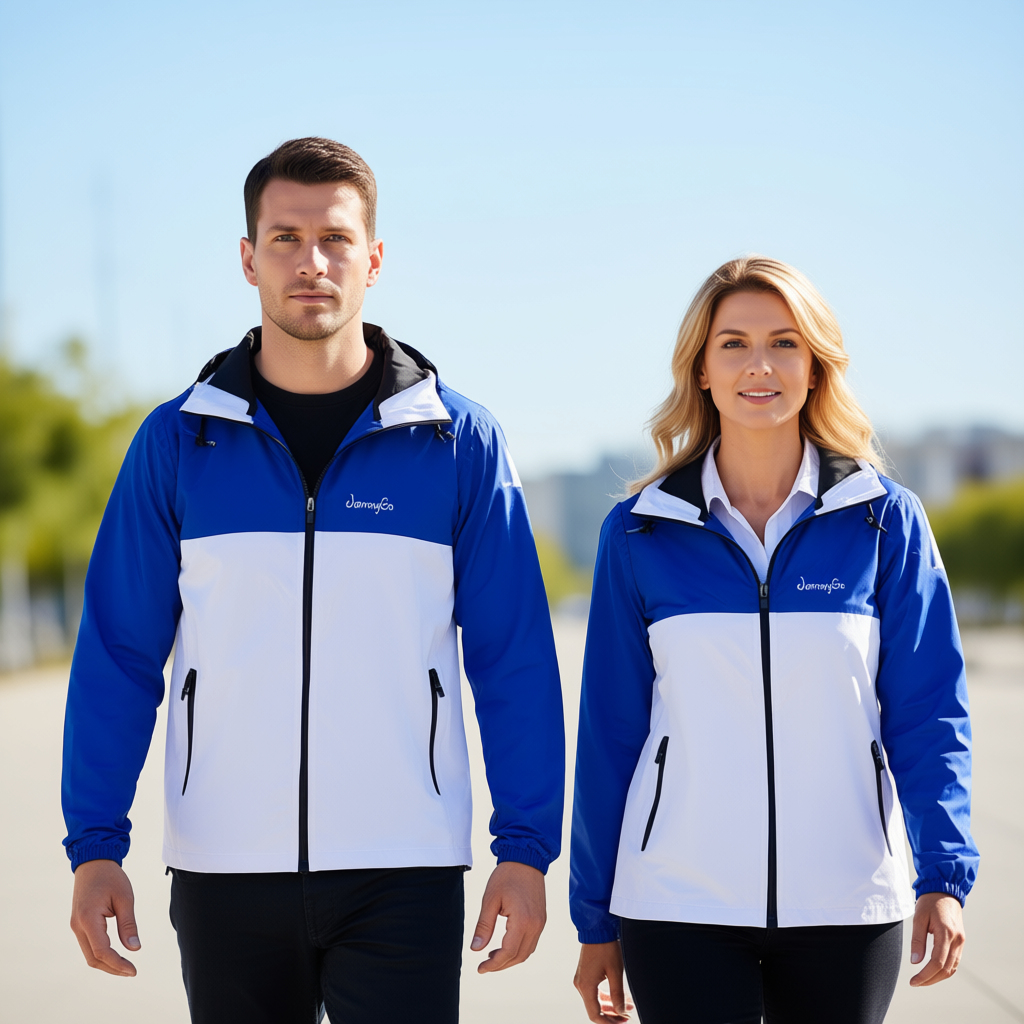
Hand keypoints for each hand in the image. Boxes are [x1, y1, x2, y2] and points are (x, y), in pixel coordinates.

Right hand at [70, 859, 140, 976]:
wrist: (93, 863)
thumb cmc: (111, 877)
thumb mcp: (125, 898)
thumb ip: (128, 924)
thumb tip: (135, 948)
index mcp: (88, 919)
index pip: (102, 951)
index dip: (118, 963)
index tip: (133, 970)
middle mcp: (77, 926)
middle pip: (92, 958)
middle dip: (112, 968)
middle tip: (131, 971)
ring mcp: (76, 926)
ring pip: (89, 954)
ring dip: (106, 963)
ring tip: (126, 966)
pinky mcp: (78, 924)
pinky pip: (88, 945)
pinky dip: (101, 954)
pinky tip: (116, 954)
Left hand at [471, 861, 545, 972]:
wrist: (526, 858)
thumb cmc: (506, 876)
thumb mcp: (490, 899)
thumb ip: (484, 926)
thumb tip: (476, 949)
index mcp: (523, 921)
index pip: (508, 952)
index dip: (494, 964)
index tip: (480, 968)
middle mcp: (535, 925)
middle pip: (519, 956)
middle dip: (501, 965)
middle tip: (484, 965)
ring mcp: (541, 923)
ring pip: (527, 951)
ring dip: (510, 958)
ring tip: (492, 956)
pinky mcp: (541, 919)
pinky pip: (531, 942)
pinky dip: (518, 949)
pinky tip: (505, 944)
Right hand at [574, 941, 632, 1021]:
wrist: (597, 929)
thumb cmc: (606, 947)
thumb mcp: (615, 972)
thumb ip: (617, 994)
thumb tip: (620, 1012)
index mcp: (586, 986)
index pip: (595, 1014)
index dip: (609, 1022)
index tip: (622, 1022)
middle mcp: (581, 985)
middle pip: (595, 1009)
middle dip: (611, 1016)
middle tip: (626, 1017)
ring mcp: (582, 979)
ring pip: (595, 1001)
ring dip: (610, 1007)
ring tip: (626, 1008)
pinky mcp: (585, 975)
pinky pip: (594, 992)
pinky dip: (605, 998)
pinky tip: (617, 998)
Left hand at [909, 893, 964, 986]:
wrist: (945, 890)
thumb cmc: (930, 901)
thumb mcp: (919, 917)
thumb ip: (917, 940)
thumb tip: (915, 962)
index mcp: (947, 933)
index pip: (937, 962)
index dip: (925, 975)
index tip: (913, 981)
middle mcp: (957, 940)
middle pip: (946, 969)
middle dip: (930, 979)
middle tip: (916, 983)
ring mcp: (961, 941)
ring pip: (952, 968)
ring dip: (938, 977)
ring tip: (923, 980)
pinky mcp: (960, 941)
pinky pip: (955, 961)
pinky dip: (945, 970)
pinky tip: (934, 971)